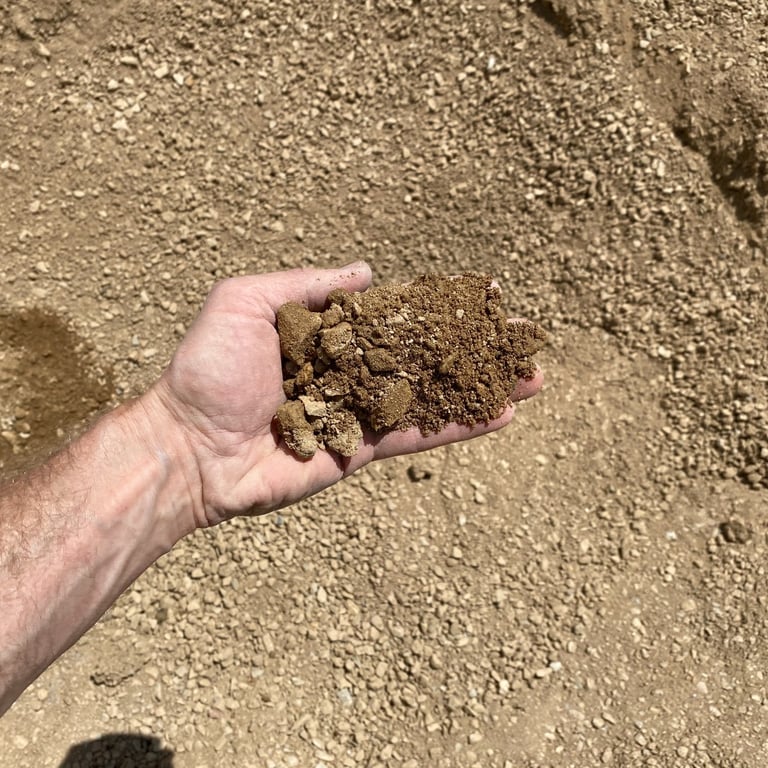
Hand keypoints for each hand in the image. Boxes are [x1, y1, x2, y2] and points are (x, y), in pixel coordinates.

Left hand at [148, 263, 542, 526]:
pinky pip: (416, 436)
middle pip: (426, 356)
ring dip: (482, 387)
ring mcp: (360, 413)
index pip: (398, 316)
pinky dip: (458, 427)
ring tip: (532, 378)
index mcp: (329, 335)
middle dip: (476, 349)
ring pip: (432, 397)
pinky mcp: (361, 452)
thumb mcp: (245, 301)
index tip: (485, 297)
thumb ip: (307, 284)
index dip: (441, 307)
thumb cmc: (208, 369)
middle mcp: (352, 371)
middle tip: (525, 339)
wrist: (190, 447)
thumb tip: (368, 272)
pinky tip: (499, 416)